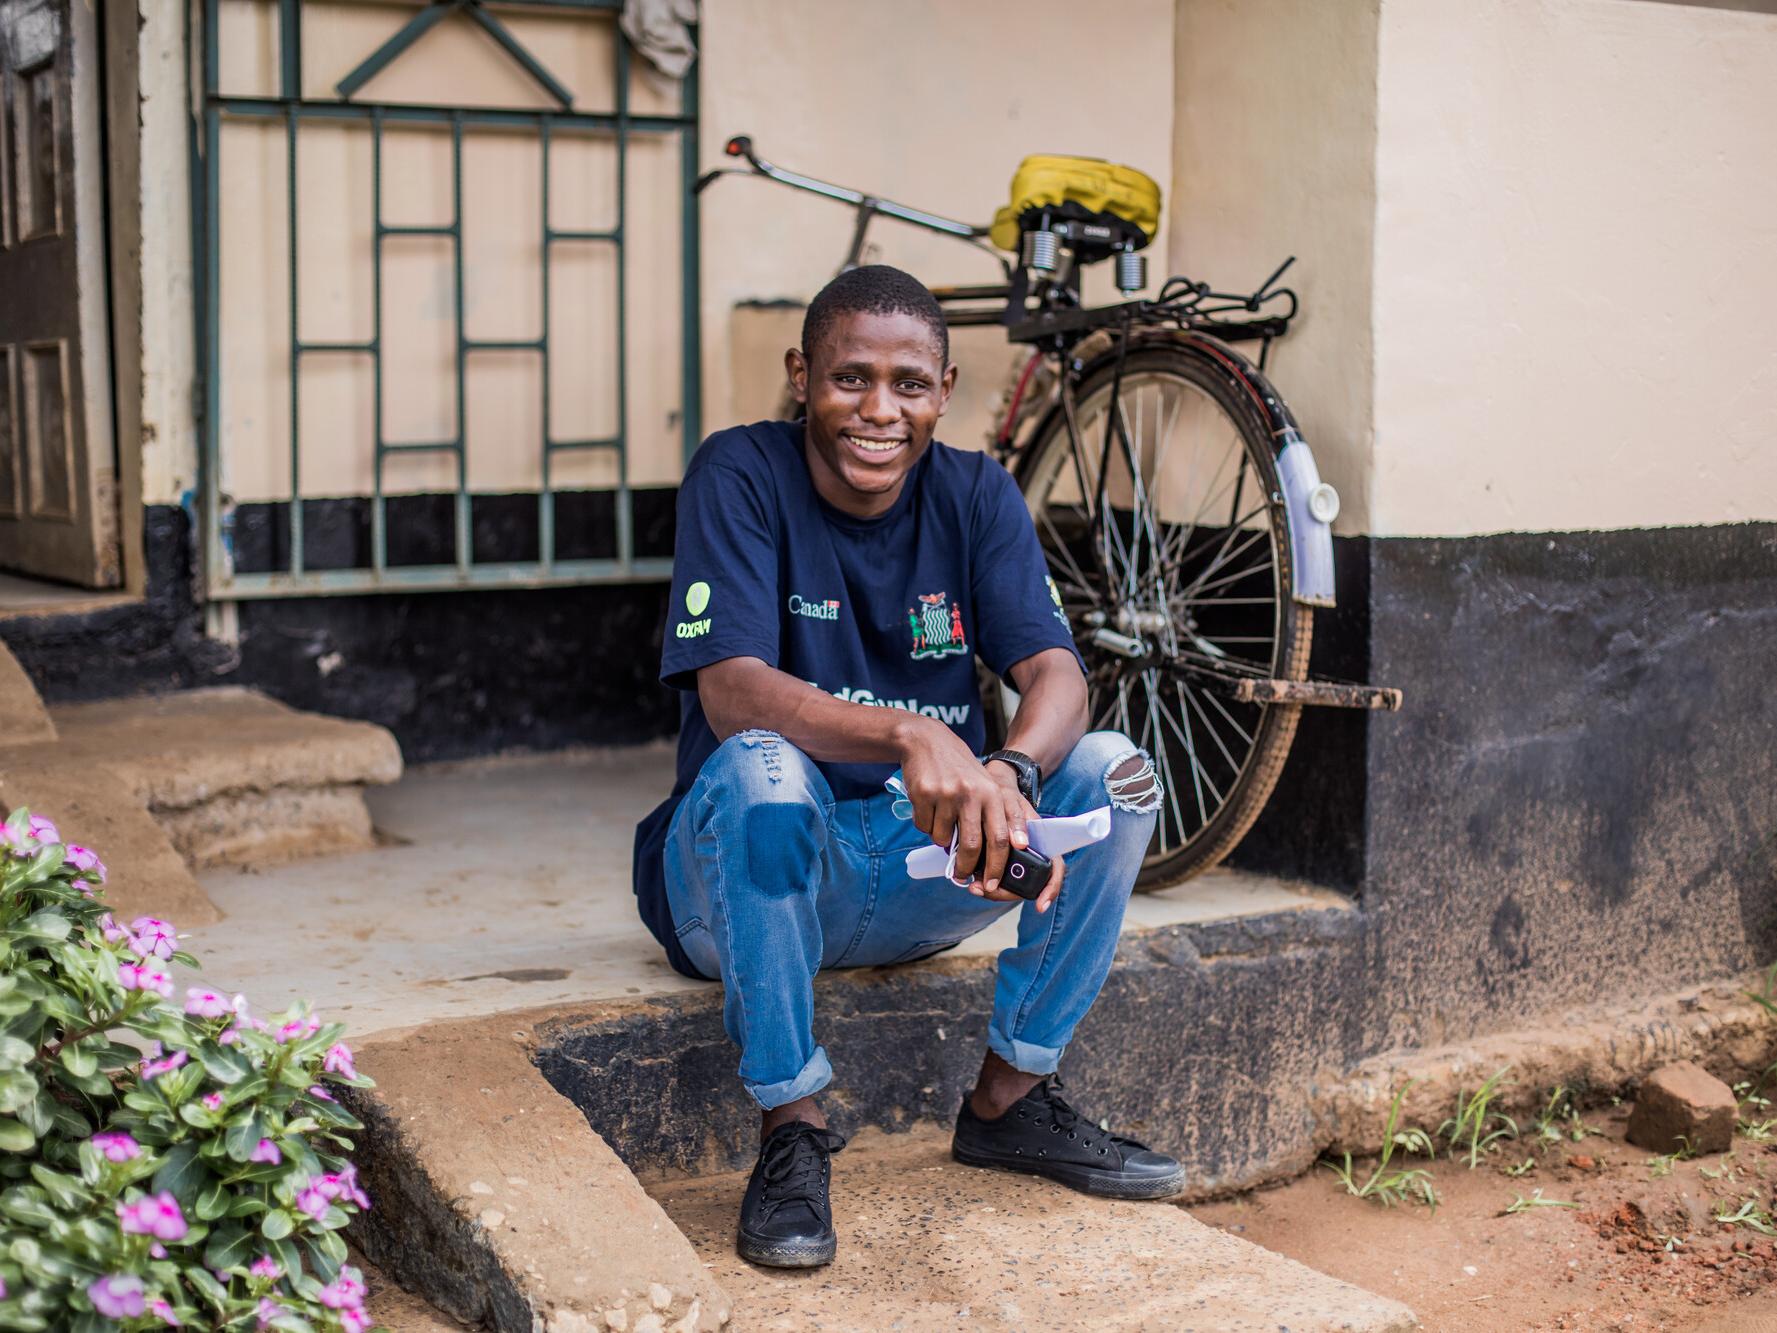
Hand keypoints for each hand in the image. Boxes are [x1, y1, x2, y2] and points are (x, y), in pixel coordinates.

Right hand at [898, 724, 1030, 893]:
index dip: (998, 866)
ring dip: (942, 840)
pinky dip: (926, 826)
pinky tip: (928, 807)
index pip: (1000, 838)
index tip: (993, 884)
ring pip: (944, 839)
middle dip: (967, 867)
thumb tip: (1007, 853)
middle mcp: (972, 794)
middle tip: (962, 876)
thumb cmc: (960, 770)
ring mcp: (947, 794)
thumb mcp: (985, 787)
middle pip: (972, 846)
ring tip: (942, 820)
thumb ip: (996, 817)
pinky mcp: (923, 794)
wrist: (927, 741)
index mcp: (992, 794)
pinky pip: (924, 827)